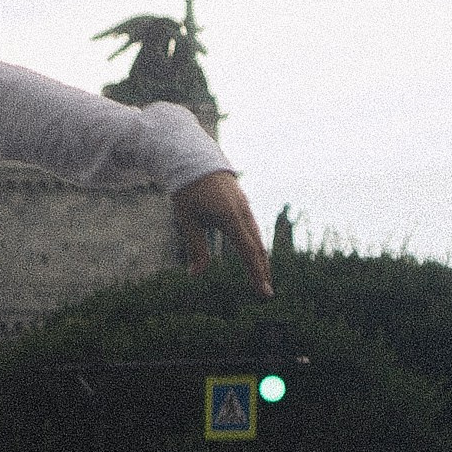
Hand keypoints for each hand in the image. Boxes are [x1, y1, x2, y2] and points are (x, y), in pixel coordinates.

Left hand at [172, 171, 272, 296]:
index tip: (263, 291)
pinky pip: (252, 228)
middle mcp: (243, 212)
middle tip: (265, 292)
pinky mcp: (242, 203)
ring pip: (256, 237)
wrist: (193, 159)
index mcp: (230, 218)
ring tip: (261, 276)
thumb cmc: (187, 190)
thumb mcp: (187, 221)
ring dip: (259, 258)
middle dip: (261, 270)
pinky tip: (253, 254)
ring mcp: (245, 206)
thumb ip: (195, 248)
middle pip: (257, 247)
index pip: (248, 252)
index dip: (256, 273)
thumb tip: (195, 275)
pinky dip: (254, 244)